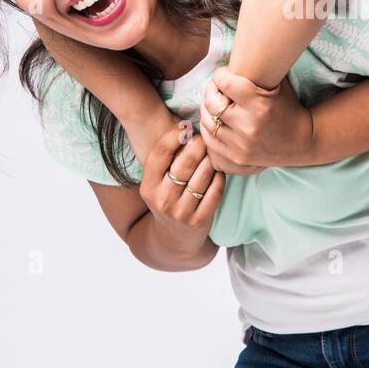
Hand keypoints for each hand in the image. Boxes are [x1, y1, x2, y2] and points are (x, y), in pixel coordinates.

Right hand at [138, 121, 225, 255]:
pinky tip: (219, 172)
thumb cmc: (168, 201)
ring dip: (211, 160)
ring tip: (212, 154)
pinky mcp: (200, 221)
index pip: (159, 154)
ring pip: (203, 175)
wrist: (174, 240)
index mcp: (148, 187)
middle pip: (184, 163)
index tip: (186, 127)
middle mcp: (162, 200)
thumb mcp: (157, 185)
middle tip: (205, 138)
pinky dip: (220, 177)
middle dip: (198, 145)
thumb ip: (166, 161)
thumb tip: (185, 126)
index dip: (174, 136)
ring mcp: (181, 212)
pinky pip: (215, 191)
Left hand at [199, 67, 314, 168]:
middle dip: (211, 92)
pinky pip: (210, 145)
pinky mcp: (237, 160)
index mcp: (259, 104)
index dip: (220, 75)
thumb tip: (234, 54)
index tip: (224, 75)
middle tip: (217, 89)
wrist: (302, 141)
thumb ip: (256, 71)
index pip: (224, 82)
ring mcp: (241, 147)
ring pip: (207, 124)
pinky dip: (210, 133)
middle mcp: (248, 126)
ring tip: (215, 106)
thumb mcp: (278, 84)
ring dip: (207, 112)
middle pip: (210, 103)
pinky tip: (217, 125)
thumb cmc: (288, 107)